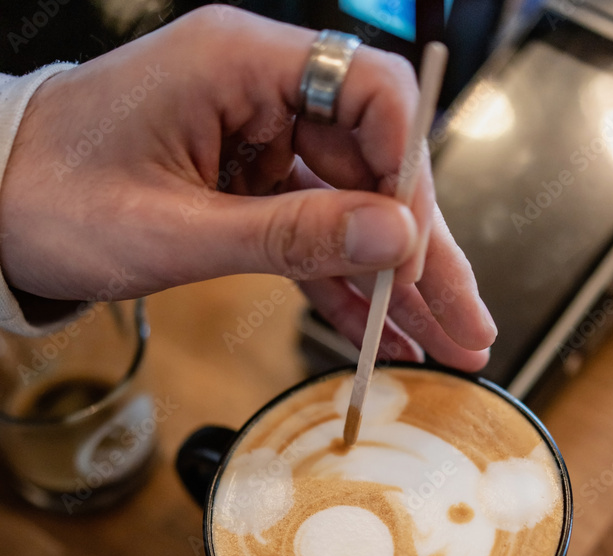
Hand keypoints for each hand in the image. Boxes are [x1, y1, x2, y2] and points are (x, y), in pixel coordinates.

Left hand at [0, 5, 494, 368]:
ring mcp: (259, 142)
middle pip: (376, 166)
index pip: (369, 93)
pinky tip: (381, 331)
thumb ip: (289, 235)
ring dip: (396, 282)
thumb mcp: (175, 230)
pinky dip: (344, 284)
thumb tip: (395, 239)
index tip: (420, 251)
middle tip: (467, 323)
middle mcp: (262, 92)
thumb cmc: (55, 197)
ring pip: (353, 210)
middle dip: (423, 254)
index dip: (409, 173)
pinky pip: (314, 234)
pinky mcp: (249, 186)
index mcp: (240, 65)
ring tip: (442, 343)